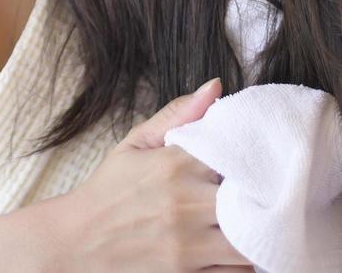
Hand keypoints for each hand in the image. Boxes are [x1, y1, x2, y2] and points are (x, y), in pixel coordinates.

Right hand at [42, 77, 254, 271]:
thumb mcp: (135, 144)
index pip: (237, 154)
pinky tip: (236, 247)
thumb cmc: (109, 190)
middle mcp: (184, 206)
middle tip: (266, 190)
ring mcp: (187, 247)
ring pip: (250, 240)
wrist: (75, 242)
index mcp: (174, 166)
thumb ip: (177, 115)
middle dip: (262, 195)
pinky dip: (242, 261)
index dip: (253, 156)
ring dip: (256, 231)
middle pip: (252, 199)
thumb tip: (215, 87)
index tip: (260, 156)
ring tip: (253, 220)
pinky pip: (236, 272)